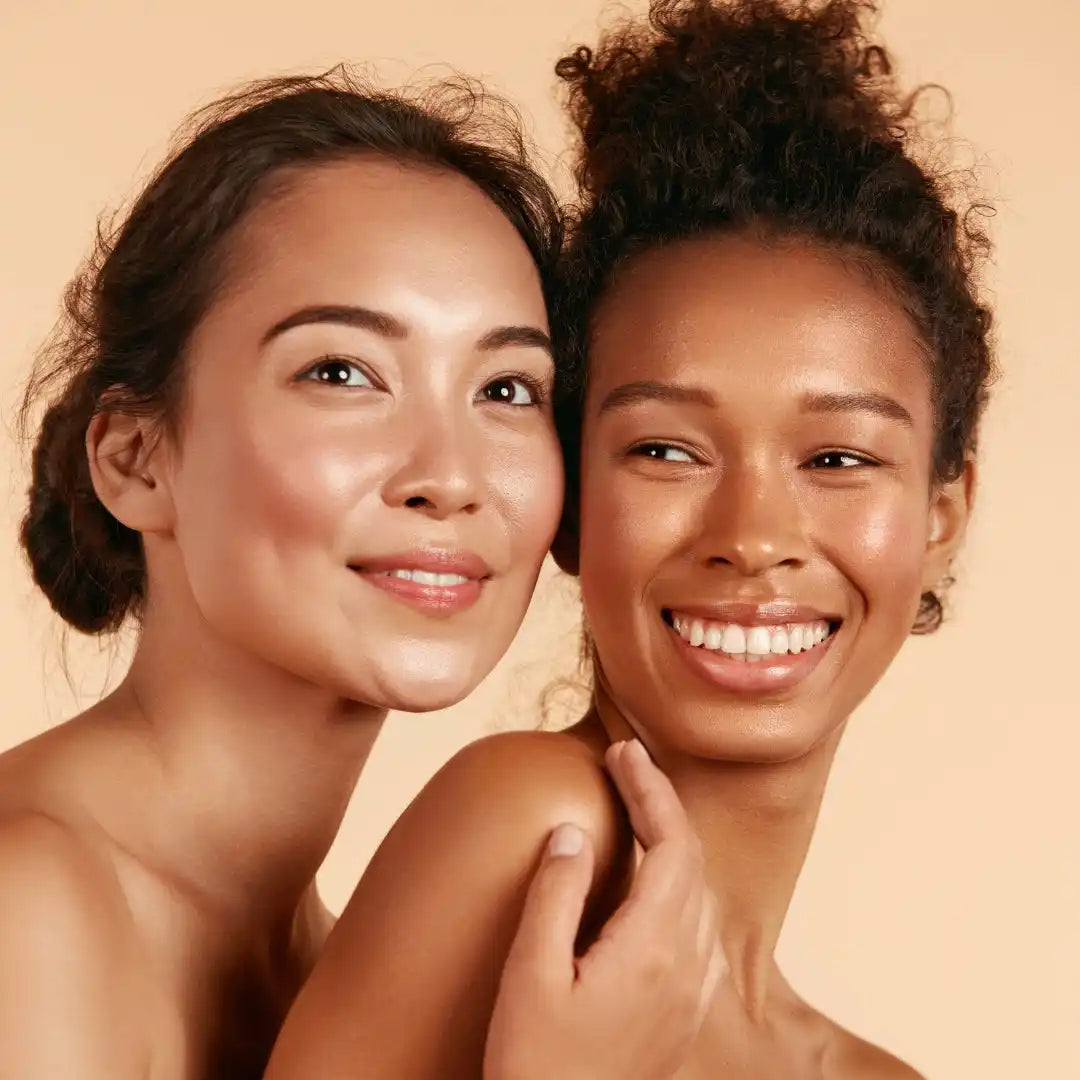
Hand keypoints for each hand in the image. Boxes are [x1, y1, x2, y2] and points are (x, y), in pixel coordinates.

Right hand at [484, 739, 724, 1079]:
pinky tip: (652, 888)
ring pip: (701, 893)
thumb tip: (572, 832)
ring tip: (638, 812)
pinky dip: (679, 885)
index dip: (650, 787)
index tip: (623, 751)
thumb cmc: (538, 1068)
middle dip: (663, 804)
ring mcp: (691, 993)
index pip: (671, 841)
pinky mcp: (684, 1015)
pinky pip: (699, 928)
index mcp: (654, 947)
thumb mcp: (530, 976)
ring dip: (674, 842)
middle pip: (693, 860)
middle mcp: (687, 964)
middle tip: (627, 767)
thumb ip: (554, 895)